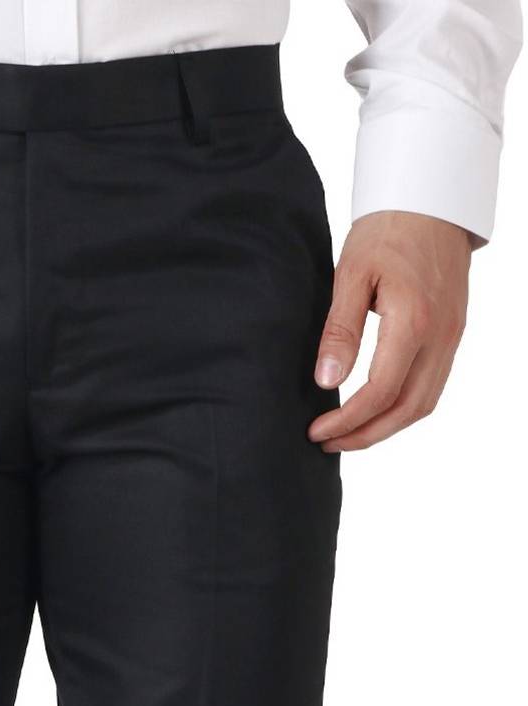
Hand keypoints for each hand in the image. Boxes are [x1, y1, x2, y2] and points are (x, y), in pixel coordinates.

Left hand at [308, 210, 472, 452]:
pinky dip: (404, 407)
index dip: (346, 420)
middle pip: (408, 409)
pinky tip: (374, 410)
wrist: (431, 199)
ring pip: (425, 402)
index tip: (315, 430)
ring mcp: (452, 334)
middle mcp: (441, 333)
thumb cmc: (387, 231)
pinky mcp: (453, 331)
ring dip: (386, 427)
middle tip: (327, 443)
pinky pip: (433, 384)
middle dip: (366, 435)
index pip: (380, 391)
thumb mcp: (350, 276)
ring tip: (347, 434)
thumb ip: (340, 331)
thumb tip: (327, 382)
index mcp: (414, 320)